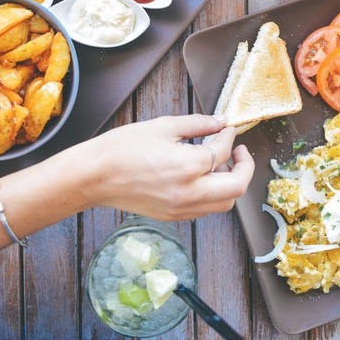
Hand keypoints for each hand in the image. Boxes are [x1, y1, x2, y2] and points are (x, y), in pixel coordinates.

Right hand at [82, 114, 254, 220]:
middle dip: (245, 167)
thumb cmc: (122, 148)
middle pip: (237, 187)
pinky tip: (202, 177)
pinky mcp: (173, 217)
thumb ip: (198, 124)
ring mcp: (182, 209)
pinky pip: (206, 209)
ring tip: (220, 165)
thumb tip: (220, 122)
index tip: (227, 128)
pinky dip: (213, 194)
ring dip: (230, 183)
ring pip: (224, 203)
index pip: (222, 152)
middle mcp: (190, 193)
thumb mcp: (163, 126)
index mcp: (188, 166)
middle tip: (239, 151)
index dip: (229, 136)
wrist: (95, 176)